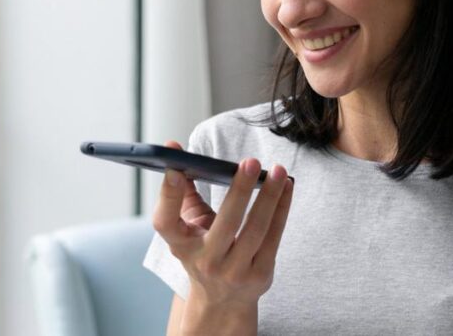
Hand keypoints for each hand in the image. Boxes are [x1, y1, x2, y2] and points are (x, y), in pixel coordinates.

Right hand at [151, 140, 293, 306]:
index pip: (165, 222)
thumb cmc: (203, 251)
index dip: (168, 195)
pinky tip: (287, 187)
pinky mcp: (259, 275)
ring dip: (270, 196)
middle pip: (225, 222)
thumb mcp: (186, 229)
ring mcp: (234, 271)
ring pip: (256, 228)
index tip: (175, 167)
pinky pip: (274, 236)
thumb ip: (182, 193)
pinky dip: (282, 208)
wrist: (222, 300)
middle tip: (251, 161)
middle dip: (240, 189)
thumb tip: (176, 153)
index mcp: (180, 245)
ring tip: (279, 170)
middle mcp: (205, 261)